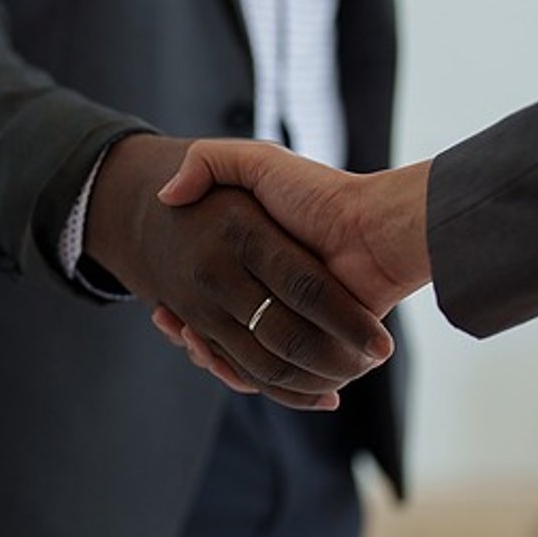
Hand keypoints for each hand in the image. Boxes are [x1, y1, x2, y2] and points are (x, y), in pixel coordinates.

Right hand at [86, 135, 393, 410]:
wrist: (375, 228)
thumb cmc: (318, 192)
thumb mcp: (258, 161)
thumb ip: (211, 161)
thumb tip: (167, 195)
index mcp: (258, 266)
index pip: (208, 296)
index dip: (180, 310)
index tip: (162, 308)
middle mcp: (274, 298)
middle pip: (219, 334)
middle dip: (191, 336)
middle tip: (172, 322)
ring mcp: (292, 325)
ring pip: (239, 360)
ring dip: (211, 357)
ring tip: (191, 337)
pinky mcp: (312, 350)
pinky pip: (269, 375)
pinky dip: (242, 374)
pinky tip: (214, 354)